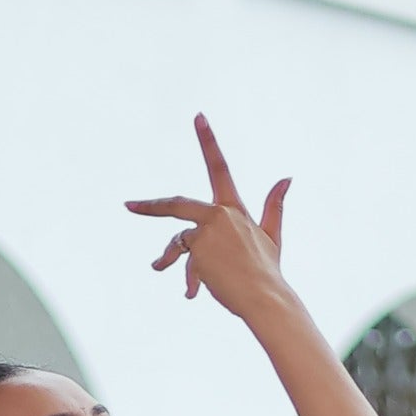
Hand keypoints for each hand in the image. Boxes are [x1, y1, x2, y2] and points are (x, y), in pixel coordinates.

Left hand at [126, 113, 290, 319]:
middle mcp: (219, 214)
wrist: (265, 298)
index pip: (220, 167)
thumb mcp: (272, 236)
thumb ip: (273, 206)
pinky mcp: (199, 250)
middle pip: (177, 204)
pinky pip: (184, 264)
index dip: (209, 140)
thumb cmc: (268, 271)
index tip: (198, 117)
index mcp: (235, 208)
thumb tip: (287, 177)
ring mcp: (207, 231)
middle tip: (128, 206)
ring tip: (156, 268)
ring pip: (177, 241)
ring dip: (166, 257)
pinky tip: (192, 294)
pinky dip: (189, 280)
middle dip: (150, 207)